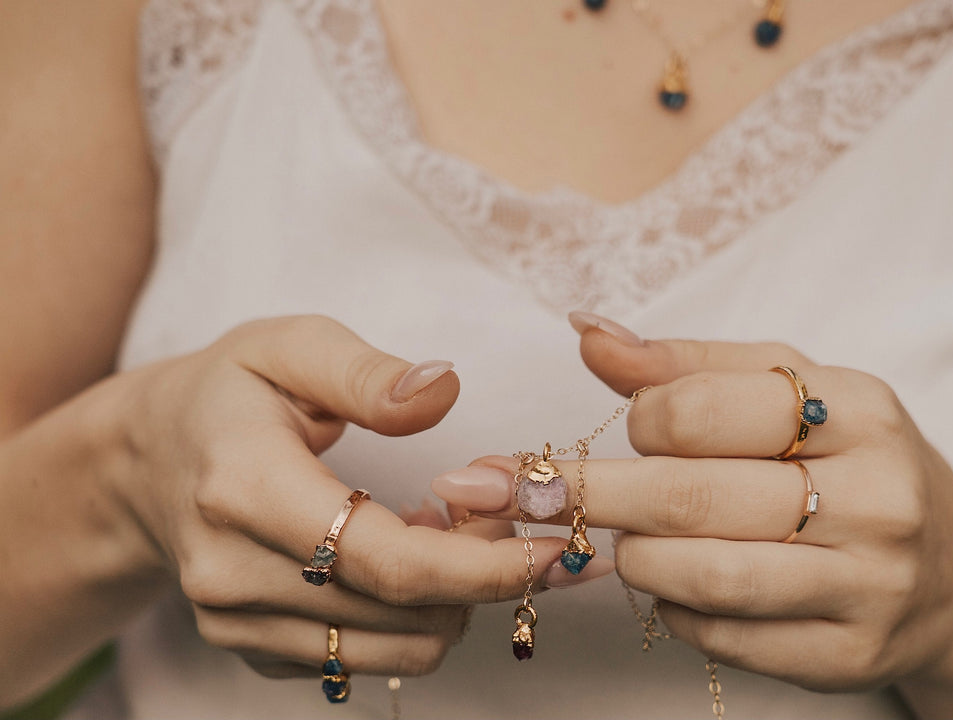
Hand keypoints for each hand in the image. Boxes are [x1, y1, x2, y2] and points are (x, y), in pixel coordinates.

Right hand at [104, 315, 582, 678]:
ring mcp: (236, 622)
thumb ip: (366, 371)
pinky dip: (412, 618)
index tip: (551, 549)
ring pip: (394, 649)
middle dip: (483, 576)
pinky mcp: (252, 648)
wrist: (146, 461)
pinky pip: (363, 659)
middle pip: (400, 612)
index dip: (479, 564)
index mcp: (243, 487)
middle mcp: (231, 572)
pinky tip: (411, 560)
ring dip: (453, 601)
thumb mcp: (288, 345)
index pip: (382, 558)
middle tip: (512, 520)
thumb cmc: (226, 393)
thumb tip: (444, 391)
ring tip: (455, 534)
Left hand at [433, 316, 952, 717]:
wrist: (952, 574)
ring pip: (699, 574)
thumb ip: (686, 363)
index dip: (643, 417)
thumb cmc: (849, 463)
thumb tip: (587, 333)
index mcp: (858, 411)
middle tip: (522, 489)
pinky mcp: (847, 656)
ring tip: (620, 539)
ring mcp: (866, 585)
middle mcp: (874, 497)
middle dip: (588, 493)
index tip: (632, 426)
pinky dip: (673, 610)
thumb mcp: (789, 391)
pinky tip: (674, 586)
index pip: (703, 407)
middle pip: (689, 496)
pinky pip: (721, 637)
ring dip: (632, 558)